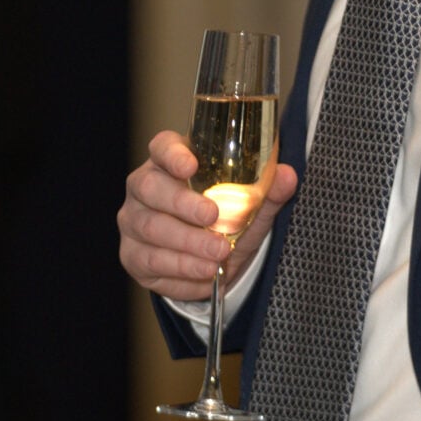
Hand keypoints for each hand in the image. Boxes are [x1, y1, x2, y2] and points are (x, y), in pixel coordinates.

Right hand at [118, 130, 297, 306]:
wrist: (211, 261)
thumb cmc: (225, 220)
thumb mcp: (250, 207)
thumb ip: (267, 192)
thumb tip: (287, 176)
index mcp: (170, 162)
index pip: (162, 147)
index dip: (172, 154)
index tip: (191, 164)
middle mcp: (143, 187)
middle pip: (150, 188)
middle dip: (182, 204)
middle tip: (213, 218)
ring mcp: (133, 221)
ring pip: (151, 228)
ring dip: (187, 244)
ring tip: (218, 255)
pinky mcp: (132, 255)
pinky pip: (151, 263)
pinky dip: (181, 271)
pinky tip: (204, 274)